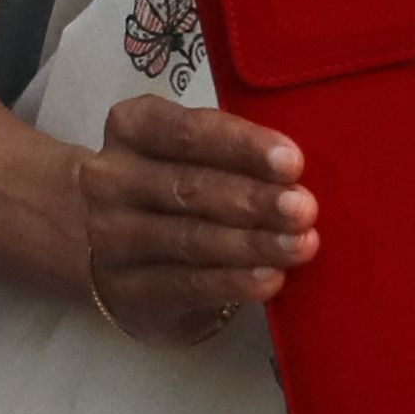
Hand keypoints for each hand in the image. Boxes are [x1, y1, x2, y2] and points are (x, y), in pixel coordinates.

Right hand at [82, 94, 315, 343]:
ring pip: (190, 239)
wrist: (125, 251)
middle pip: (189, 187)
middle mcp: (110, 178)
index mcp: (132, 125)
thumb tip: (296, 176)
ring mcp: (109, 236)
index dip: (242, 147)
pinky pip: (187, 285)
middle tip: (304, 209)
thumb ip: (234, 154)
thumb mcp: (196, 153)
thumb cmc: (179, 184)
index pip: (187, 131)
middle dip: (254, 200)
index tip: (293, 162)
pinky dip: (234, 282)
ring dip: (252, 243)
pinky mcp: (124, 288)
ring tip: (300, 245)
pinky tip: (272, 279)